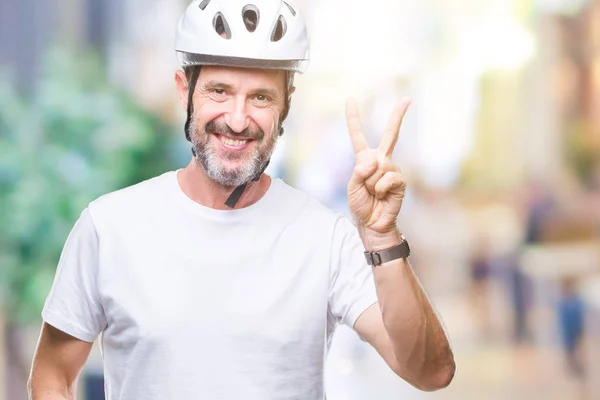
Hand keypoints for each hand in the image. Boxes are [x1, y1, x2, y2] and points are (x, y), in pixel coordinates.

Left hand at [345, 97, 409, 244]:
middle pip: (390, 134)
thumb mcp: (352, 187)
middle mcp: (380, 160)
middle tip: (407, 98)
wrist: (372, 223)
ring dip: (371, 183)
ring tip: (373, 193)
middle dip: (398, 116)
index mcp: (364, 158)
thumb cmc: (360, 204)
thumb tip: (375, 160)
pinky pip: (387, 177)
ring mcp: (392, 169)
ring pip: (379, 167)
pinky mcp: (401, 180)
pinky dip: (381, 188)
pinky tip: (382, 196)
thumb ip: (359, 172)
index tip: (350, 98)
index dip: (353, 117)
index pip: (358, 135)